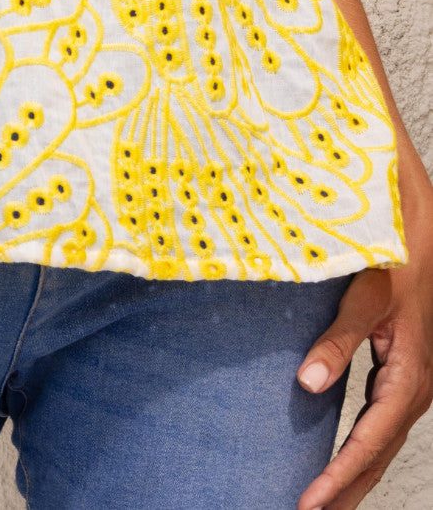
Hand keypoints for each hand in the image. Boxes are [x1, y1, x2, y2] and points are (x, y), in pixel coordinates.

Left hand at [295, 199, 432, 509]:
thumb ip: (337, 339)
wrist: (418, 243)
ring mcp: (411, 388)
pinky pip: (380, 429)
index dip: (338, 476)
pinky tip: (337, 467)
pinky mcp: (400, 381)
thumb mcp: (365, 297)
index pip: (369, 440)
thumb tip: (307, 383)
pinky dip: (359, 454)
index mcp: (408, 376)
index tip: (309, 502)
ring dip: (352, 480)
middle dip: (345, 493)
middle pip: (377, 456)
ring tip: (319, 507)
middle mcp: (415, 390)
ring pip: (381, 447)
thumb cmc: (393, 263)